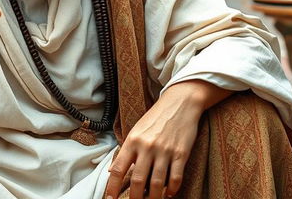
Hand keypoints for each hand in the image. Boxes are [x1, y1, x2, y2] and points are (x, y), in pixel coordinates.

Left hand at [105, 81, 224, 198]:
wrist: (179, 103)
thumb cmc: (156, 117)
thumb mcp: (137, 130)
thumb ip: (127, 150)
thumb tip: (113, 171)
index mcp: (133, 140)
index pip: (119, 168)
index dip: (113, 186)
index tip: (110, 198)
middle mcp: (147, 146)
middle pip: (138, 180)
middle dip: (135, 198)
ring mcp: (164, 151)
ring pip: (157, 183)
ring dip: (154, 197)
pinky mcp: (181, 154)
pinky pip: (175, 178)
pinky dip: (172, 190)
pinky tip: (169, 193)